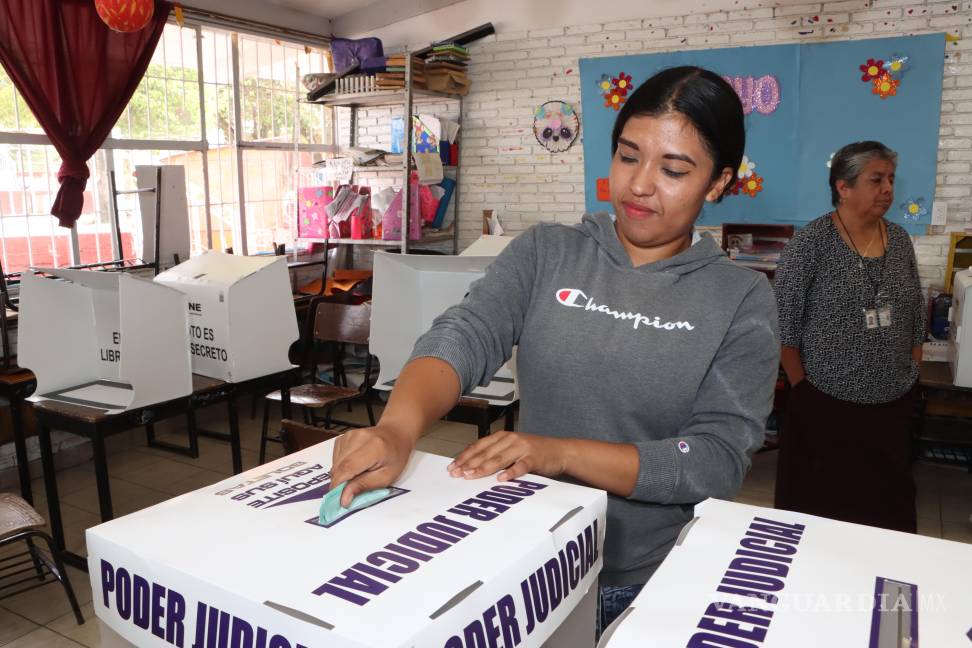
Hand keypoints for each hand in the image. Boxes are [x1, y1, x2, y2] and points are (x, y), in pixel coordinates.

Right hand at [330, 424, 414, 506]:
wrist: (395, 435)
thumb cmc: (395, 458)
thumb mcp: (386, 477)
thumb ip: (364, 486)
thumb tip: (344, 498)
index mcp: (373, 447)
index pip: (348, 468)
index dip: (339, 486)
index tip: (339, 500)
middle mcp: (358, 438)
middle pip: (338, 467)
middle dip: (340, 483)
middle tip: (350, 491)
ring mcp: (349, 435)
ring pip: (335, 464)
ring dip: (341, 475)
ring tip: (358, 474)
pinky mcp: (344, 436)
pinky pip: (336, 458)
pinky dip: (341, 466)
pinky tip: (355, 464)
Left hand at [447, 431, 568, 481]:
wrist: (558, 451)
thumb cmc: (531, 452)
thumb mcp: (511, 449)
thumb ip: (494, 454)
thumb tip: (470, 466)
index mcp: (502, 436)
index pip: (479, 446)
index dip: (465, 456)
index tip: (452, 467)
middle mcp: (510, 439)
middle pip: (486, 453)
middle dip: (470, 464)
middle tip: (457, 474)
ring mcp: (522, 448)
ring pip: (500, 459)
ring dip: (484, 468)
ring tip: (472, 476)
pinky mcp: (534, 459)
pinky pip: (520, 466)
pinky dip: (511, 473)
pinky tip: (501, 479)